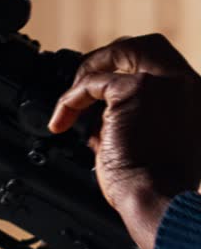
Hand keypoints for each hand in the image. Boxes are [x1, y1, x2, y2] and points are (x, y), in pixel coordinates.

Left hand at [48, 35, 200, 248]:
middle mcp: (186, 84)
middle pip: (147, 46)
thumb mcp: (153, 147)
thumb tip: (95, 119)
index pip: (162, 67)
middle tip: (84, 80)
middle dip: (111, 57)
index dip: (130, 70)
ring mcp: (162, 83)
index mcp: (195, 98)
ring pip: (120, 52)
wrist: (159, 202)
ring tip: (70, 100)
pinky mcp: (134, 91)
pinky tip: (61, 121)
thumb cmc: (157, 190)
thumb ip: (131, 123)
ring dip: (90, 71)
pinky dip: (70, 99)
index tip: (105, 91)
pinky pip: (92, 83)